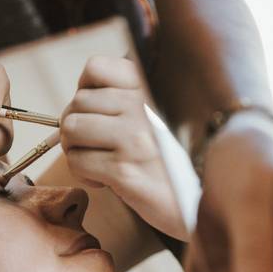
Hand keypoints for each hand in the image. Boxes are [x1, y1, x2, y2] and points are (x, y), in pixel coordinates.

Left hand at [60, 56, 188, 239]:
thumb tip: (73, 105)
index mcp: (152, 89)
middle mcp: (143, 108)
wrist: (201, 203)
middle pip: (78, 101)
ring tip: (96, 160)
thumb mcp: (162, 118)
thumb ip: (129, 100)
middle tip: (93, 145)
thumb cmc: (176, 163)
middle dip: (77, 126)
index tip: (95, 110)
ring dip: (75, 148)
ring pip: (71, 128)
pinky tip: (103, 180)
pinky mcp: (124, 171)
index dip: (86, 88)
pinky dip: (82, 173)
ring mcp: (133, 138)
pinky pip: (77, 161)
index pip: (96, 68)